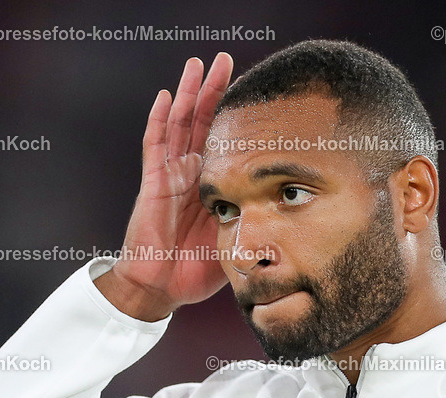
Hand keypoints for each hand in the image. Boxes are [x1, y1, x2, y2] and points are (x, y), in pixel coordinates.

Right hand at [96, 53, 233, 320]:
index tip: (254, 90)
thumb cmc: (195, 270)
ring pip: (179, 124)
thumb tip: (292, 215)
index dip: (235, 114)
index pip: (224, 140)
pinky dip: (160, 119)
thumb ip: (254, 221)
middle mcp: (189, 174)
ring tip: (197, 63)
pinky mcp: (153, 184)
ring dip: (189, 93)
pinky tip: (167, 95)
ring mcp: (169, 176)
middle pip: (202, 121)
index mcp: (210, 185)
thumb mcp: (236, 240)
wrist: (162, 289)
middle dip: (214, 90)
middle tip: (226, 59)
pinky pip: (155, 146)